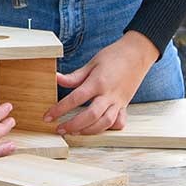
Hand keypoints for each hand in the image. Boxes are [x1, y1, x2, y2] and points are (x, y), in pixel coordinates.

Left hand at [44, 31, 159, 134]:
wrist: (137, 53)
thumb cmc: (114, 55)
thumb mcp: (92, 63)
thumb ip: (74, 76)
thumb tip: (56, 78)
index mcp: (98, 82)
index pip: (76, 99)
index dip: (60, 109)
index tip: (48, 117)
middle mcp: (109, 94)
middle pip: (90, 115)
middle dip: (73, 125)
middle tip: (59, 129)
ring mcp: (119, 102)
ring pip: (105, 123)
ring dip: (88, 130)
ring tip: (74, 132)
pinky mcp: (125, 105)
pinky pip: (118, 122)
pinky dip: (109, 128)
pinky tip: (97, 128)